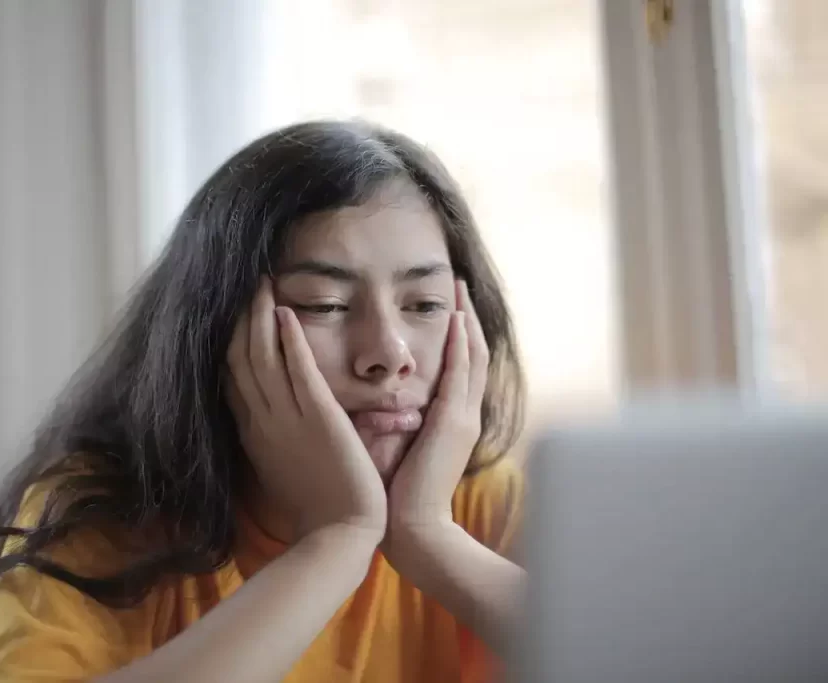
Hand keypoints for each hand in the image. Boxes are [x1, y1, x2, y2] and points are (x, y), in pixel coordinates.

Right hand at [226, 277, 386, 542]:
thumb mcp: (282, 467)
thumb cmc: (317, 507)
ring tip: (262, 282)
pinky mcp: (320, 418)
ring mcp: (288, 419)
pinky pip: (299, 370)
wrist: (340, 535)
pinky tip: (285, 310)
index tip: (231, 314)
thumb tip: (265, 417)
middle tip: (245, 284)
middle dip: (240, 318)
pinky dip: (289, 339)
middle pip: (239, 358)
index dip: (229, 342)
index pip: (231, 378)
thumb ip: (271, 438)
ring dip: (260, 316)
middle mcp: (262, 420)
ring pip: (262, 357)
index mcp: (254, 433)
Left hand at [383, 280, 488, 548]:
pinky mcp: (453, 423)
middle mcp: (462, 414)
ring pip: (472, 356)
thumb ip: (390, 420)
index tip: (445, 307)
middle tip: (457, 284)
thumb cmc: (396, 495)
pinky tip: (457, 319)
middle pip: (471, 354)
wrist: (414, 530)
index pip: (457, 367)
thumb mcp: (396, 447)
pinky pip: (461, 373)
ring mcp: (462, 417)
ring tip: (459, 290)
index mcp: (448, 420)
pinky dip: (461, 344)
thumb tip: (371, 402)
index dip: (455, 336)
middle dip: (465, 317)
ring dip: (466, 320)